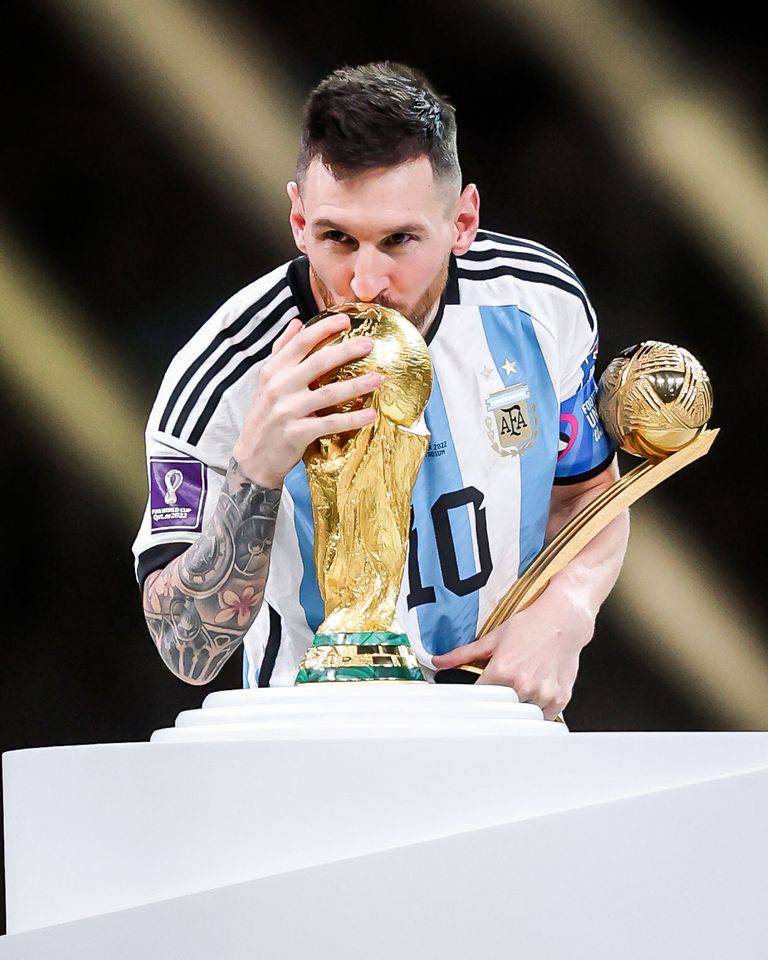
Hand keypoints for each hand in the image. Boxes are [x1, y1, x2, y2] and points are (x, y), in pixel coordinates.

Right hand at [233, 314, 380, 486]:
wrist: (253, 457)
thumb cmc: (265, 416)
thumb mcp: (267, 381)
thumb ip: (281, 350)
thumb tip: (297, 322)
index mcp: (274, 370)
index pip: (300, 342)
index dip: (324, 328)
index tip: (346, 320)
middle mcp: (279, 386)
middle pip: (319, 362)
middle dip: (347, 350)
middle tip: (369, 343)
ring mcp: (288, 410)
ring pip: (329, 393)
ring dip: (357, 385)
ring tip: (378, 378)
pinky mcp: (297, 433)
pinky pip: (330, 422)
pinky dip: (353, 419)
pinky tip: (371, 414)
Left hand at [431, 587, 594, 719]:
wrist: (563, 619)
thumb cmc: (531, 626)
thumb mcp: (493, 637)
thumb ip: (463, 654)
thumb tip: (438, 661)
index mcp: (503, 671)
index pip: (479, 700)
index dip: (474, 701)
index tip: (472, 704)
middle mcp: (524, 685)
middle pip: (501, 711)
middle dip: (497, 705)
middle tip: (497, 696)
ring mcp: (543, 694)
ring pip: (523, 716)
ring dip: (518, 708)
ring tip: (519, 691)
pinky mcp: (560, 698)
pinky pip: (544, 718)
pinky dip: (537, 711)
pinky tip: (534, 696)